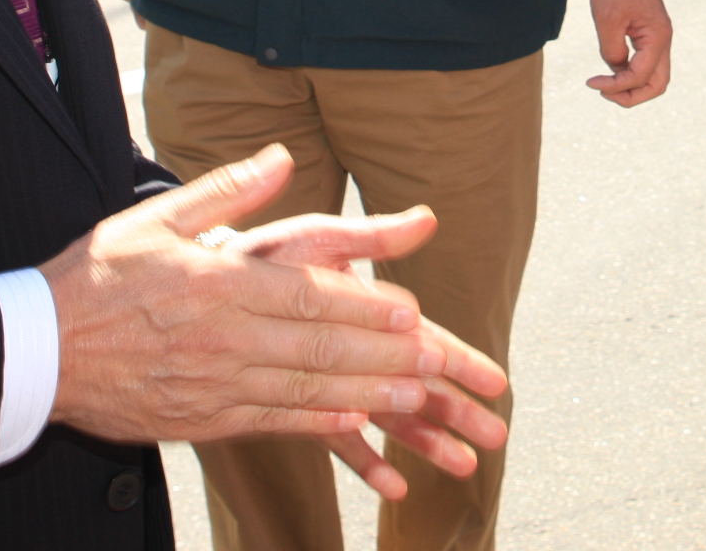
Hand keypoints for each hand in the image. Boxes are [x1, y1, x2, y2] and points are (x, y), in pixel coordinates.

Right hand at [40, 145, 508, 473]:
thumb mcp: (157, 218)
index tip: (412, 310)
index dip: (365, 306)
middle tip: (439, 361)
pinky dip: (320, 424)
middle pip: (320, 350)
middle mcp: (224, 339)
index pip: (308, 296)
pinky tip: (357, 422)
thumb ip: (227, 190)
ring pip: (306, 393)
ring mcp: (214, 385)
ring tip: (419, 397)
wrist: (37, 352)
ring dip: (368, 395)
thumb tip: (282, 157)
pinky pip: (273, 423)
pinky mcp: (202, 421)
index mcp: (219, 285)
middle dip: (386, 357)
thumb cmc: (97, 277)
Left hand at [225, 207, 510, 498]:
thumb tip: (427, 219)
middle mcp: (357, 347)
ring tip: (462, 466)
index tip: (496, 383)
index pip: (425, 340)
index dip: (462, 362)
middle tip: (494, 436)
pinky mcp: (299, 402)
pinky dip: (366, 460)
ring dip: (426, 440)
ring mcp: (332, 378)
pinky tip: (392, 487)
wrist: (209, 278)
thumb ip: (369, 236)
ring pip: (388, 415)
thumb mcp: (318, 238)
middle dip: (457, 409)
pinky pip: (336, 439)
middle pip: (418, 383)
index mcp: (369, 311)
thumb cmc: (266, 254)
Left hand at [585, 0, 670, 105]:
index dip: (616, 86)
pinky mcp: (649, 37)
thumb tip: (616, 70)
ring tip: (605, 86)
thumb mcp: (607, 20)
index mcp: (657, 37)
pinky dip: (630, 75)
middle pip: (657, 85)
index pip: (641, 76)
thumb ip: (612, 51)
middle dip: (631, 96)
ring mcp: (658, 39)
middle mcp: (663, 41)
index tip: (591, 83)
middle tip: (604, 93)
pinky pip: (645, 65)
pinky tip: (611, 72)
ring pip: (653, 77)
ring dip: (632, 88)